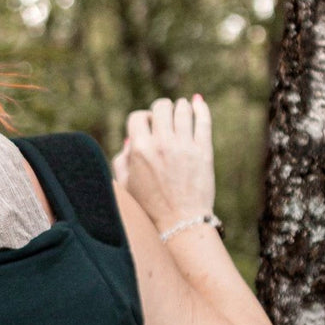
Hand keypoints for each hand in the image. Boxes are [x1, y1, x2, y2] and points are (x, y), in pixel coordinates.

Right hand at [112, 95, 214, 233]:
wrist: (179, 222)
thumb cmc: (149, 206)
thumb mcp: (125, 184)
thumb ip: (121, 159)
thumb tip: (130, 139)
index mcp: (139, 150)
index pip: (137, 116)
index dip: (141, 119)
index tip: (147, 127)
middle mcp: (161, 144)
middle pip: (161, 107)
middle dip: (160, 109)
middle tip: (164, 119)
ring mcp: (184, 146)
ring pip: (182, 109)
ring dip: (179, 107)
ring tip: (180, 112)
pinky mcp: (203, 151)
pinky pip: (203, 120)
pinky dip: (200, 107)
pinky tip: (197, 102)